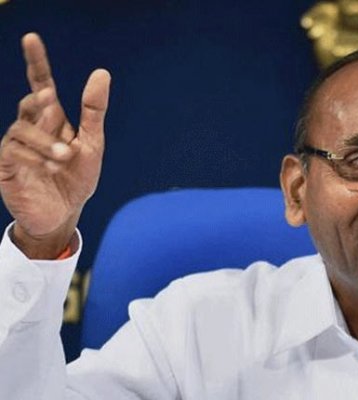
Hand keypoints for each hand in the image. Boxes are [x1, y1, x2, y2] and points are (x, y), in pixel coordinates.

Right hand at [0, 33, 110, 257]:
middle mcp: (32, 129)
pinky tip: (48, 168)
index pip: (40, 85)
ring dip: (45, 141)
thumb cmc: (77, 179)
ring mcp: (16, 147)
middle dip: (43, 105)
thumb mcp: (92, 144)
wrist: (65, 214)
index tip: (32, 38)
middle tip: (53, 106)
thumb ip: (93, 111)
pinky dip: (31, 156)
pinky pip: (12, 151)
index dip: (37, 62)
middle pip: (30, 103)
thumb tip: (101, 72)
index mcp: (52, 121)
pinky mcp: (6, 167)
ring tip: (65, 158)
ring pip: (22, 128)